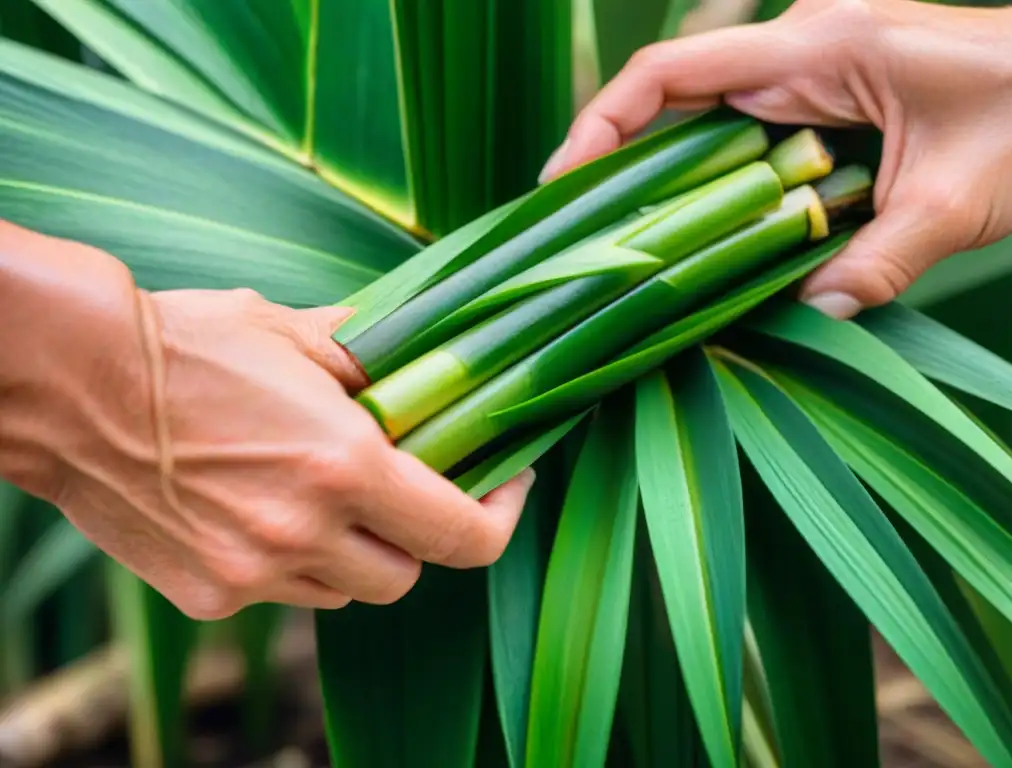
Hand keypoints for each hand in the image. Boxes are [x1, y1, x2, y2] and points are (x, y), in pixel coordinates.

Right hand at [0, 222, 533, 619]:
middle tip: (406, 489)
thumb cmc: (185, 346)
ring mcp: (252, 574)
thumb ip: (375, 360)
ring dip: (354, 554)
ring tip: (325, 498)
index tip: (503, 485)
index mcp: (343, 467)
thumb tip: (422, 361)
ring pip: (346, 593)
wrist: (68, 383)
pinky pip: (282, 595)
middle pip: (408, 576)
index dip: (500, 516)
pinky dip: (293, 565)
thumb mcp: (295, 333)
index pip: (463, 537)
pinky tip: (263, 512)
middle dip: (417, 536)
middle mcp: (304, 535)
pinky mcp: (207, 595)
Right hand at [540, 0, 1011, 318]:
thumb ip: (878, 263)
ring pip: (701, 114)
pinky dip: (707, 176)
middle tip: (574, 229)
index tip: (563, 182)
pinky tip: (695, 226)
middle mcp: (800, 46)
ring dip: (657, 171)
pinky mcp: (822, 88)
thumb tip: (809, 314)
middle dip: (614, 157)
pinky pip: (740, 129)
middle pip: (671, 95)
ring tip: (618, 236)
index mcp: (819, 46)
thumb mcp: (956, 201)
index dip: (603, 123)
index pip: (673, 72)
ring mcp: (809, 65)